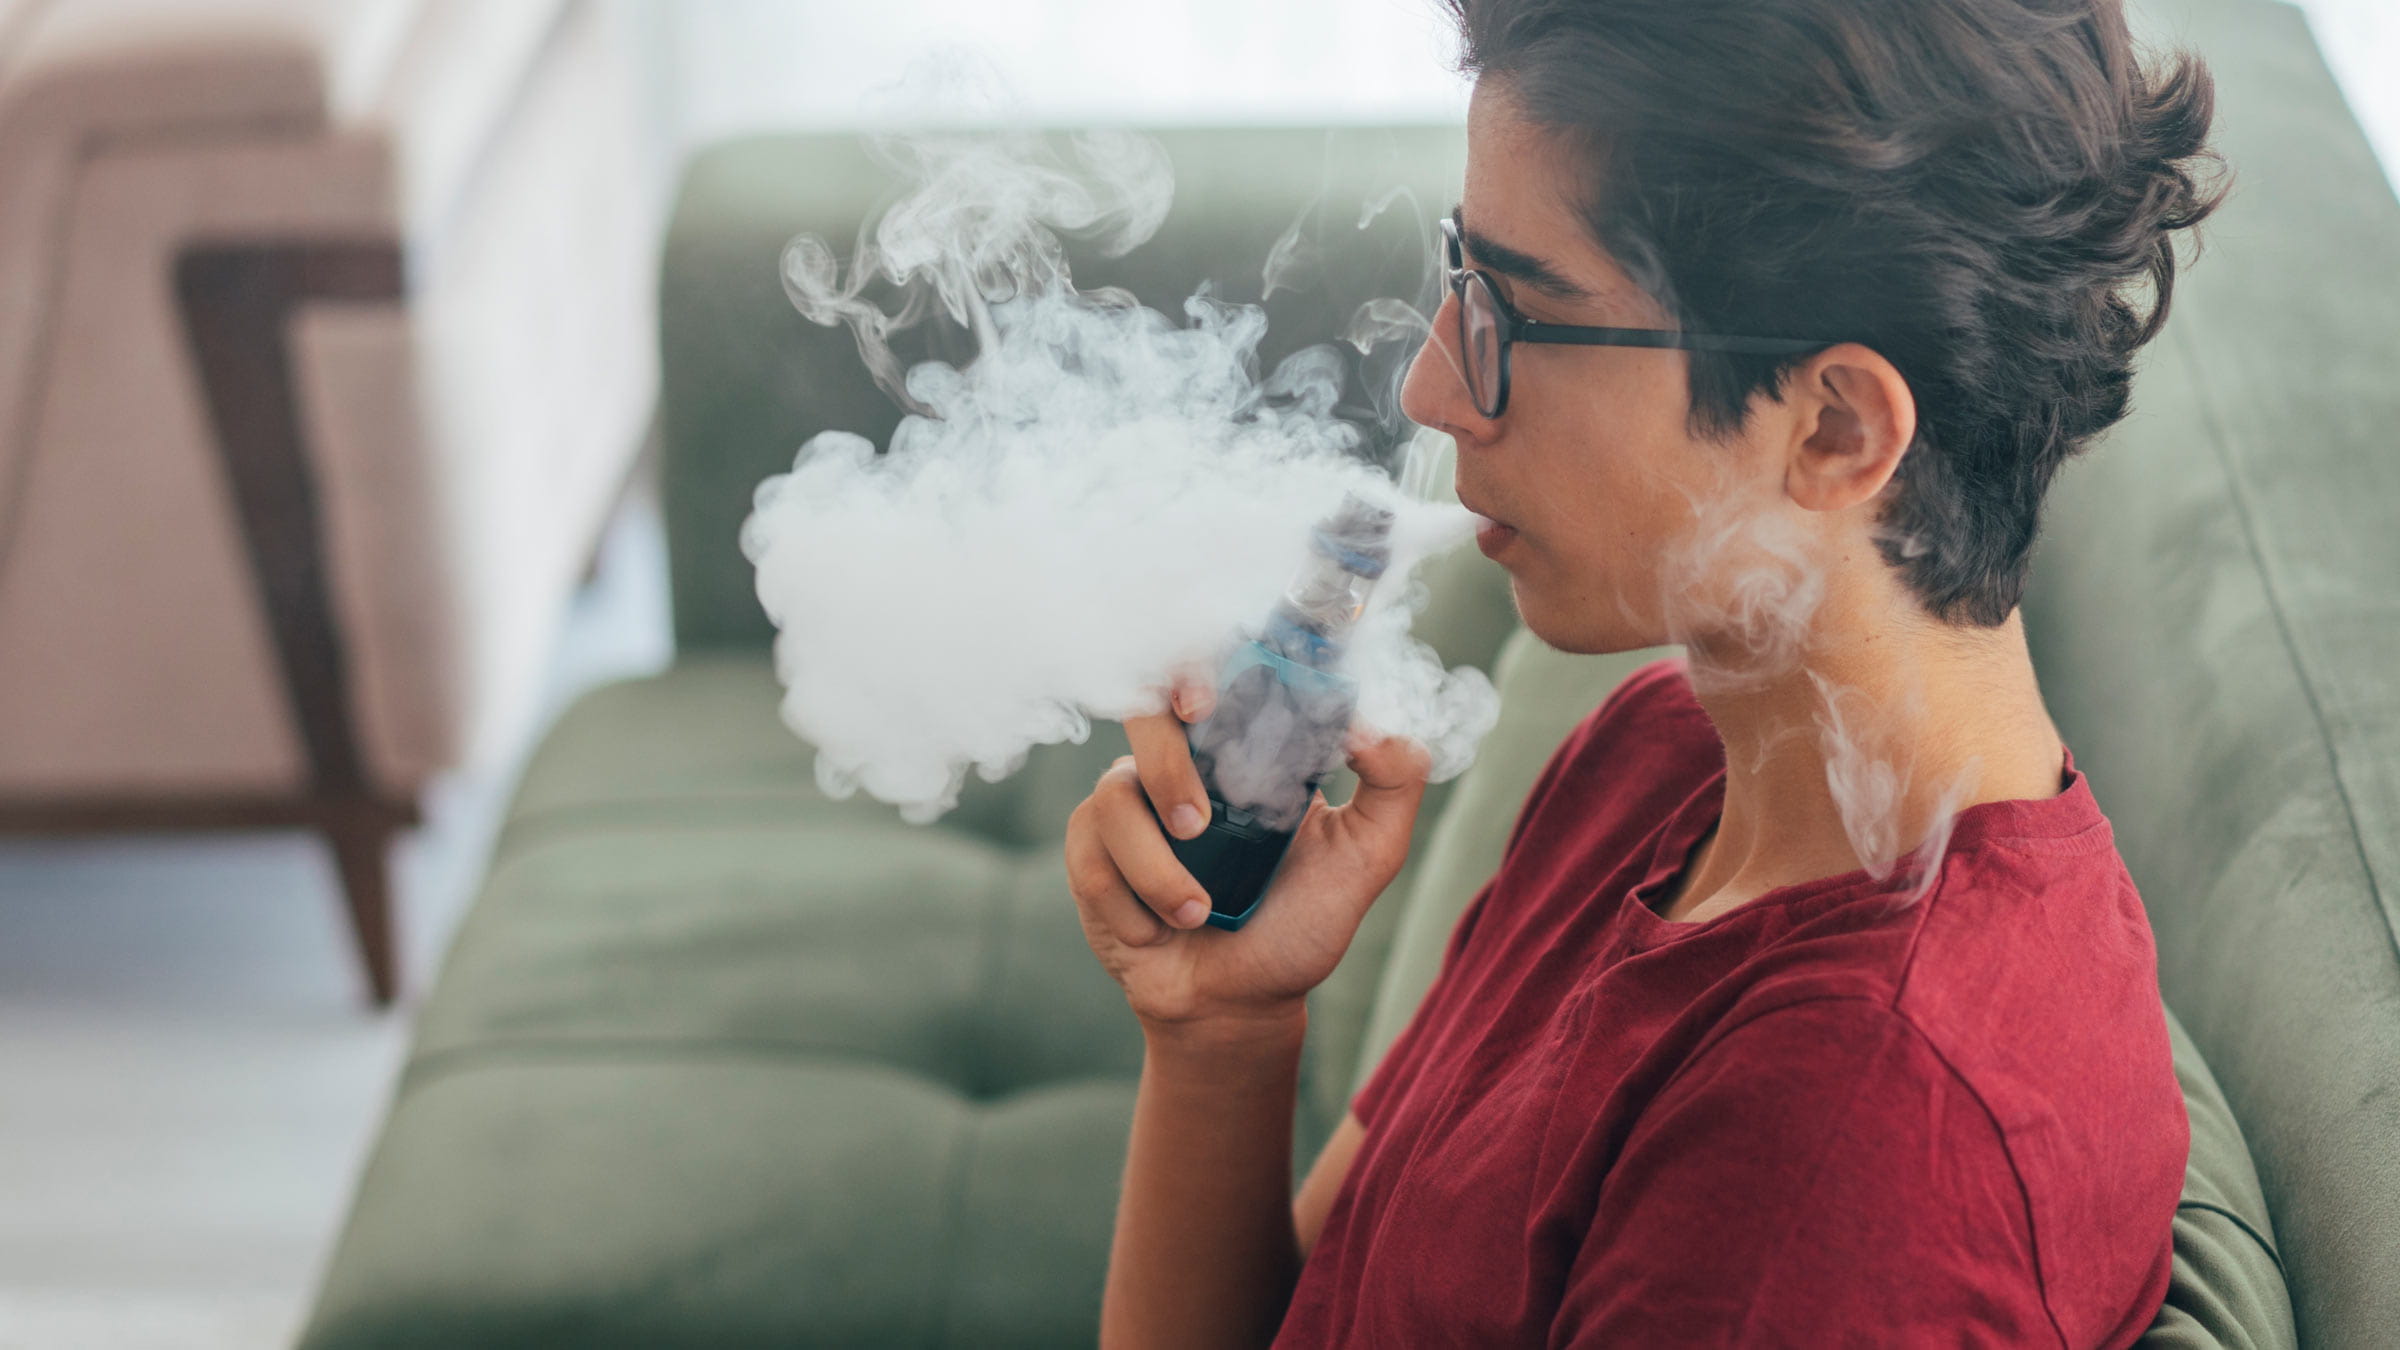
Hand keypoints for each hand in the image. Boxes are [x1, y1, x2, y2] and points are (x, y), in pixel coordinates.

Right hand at [1064, 674, 1432, 1031]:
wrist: (1241, 1005)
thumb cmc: (1301, 925)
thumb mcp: (1368, 854)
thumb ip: (1394, 780)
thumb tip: (1368, 722)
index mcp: (1241, 749)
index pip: (1210, 671)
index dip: (1194, 665)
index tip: (1205, 700)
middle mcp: (1181, 763)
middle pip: (1144, 712)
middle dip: (1165, 764)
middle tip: (1198, 823)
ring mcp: (1130, 805)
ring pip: (1114, 797)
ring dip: (1159, 869)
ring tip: (1197, 912)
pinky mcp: (1091, 853)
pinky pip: (1091, 856)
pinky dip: (1134, 903)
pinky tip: (1160, 929)